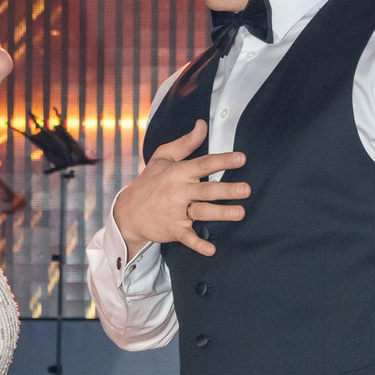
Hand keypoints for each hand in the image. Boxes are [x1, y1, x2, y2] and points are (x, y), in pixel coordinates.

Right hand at [112, 120, 248, 257]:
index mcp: (178, 172)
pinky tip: (211, 249)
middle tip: (246, 189)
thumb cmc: (149, 182)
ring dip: (221, 213)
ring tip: (240, 213)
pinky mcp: (174, 230)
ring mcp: (176, 212)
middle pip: (206, 190)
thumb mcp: (162, 157)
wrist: (128, 212)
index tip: (241, 158)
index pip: (203, 164)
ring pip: (202, 212)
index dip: (222, 161)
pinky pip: (188, 238)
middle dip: (227, 190)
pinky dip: (198, 244)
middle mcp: (179, 192)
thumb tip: (202, 125)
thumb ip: (185, 142)